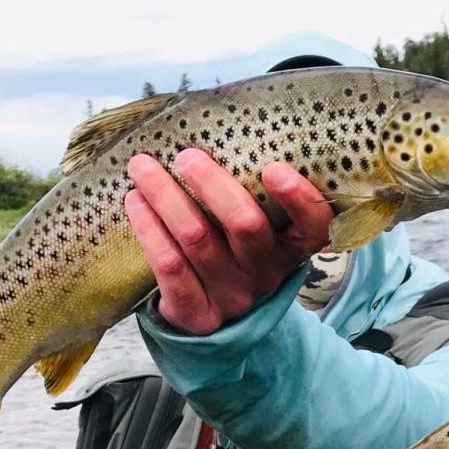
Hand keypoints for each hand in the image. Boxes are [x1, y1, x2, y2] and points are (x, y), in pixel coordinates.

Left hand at [126, 149, 332, 334]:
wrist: (220, 322)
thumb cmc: (236, 252)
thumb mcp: (262, 229)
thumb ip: (254, 191)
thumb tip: (223, 125)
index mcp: (291, 247)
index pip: (313, 226)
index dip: (299, 199)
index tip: (273, 168)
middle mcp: (265, 272)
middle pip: (246, 225)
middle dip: (212, 184)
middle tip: (186, 156)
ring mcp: (232, 295)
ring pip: (197, 239)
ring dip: (166, 196)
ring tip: (142, 167)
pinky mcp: (197, 314)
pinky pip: (169, 267)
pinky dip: (149, 229)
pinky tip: (134, 202)